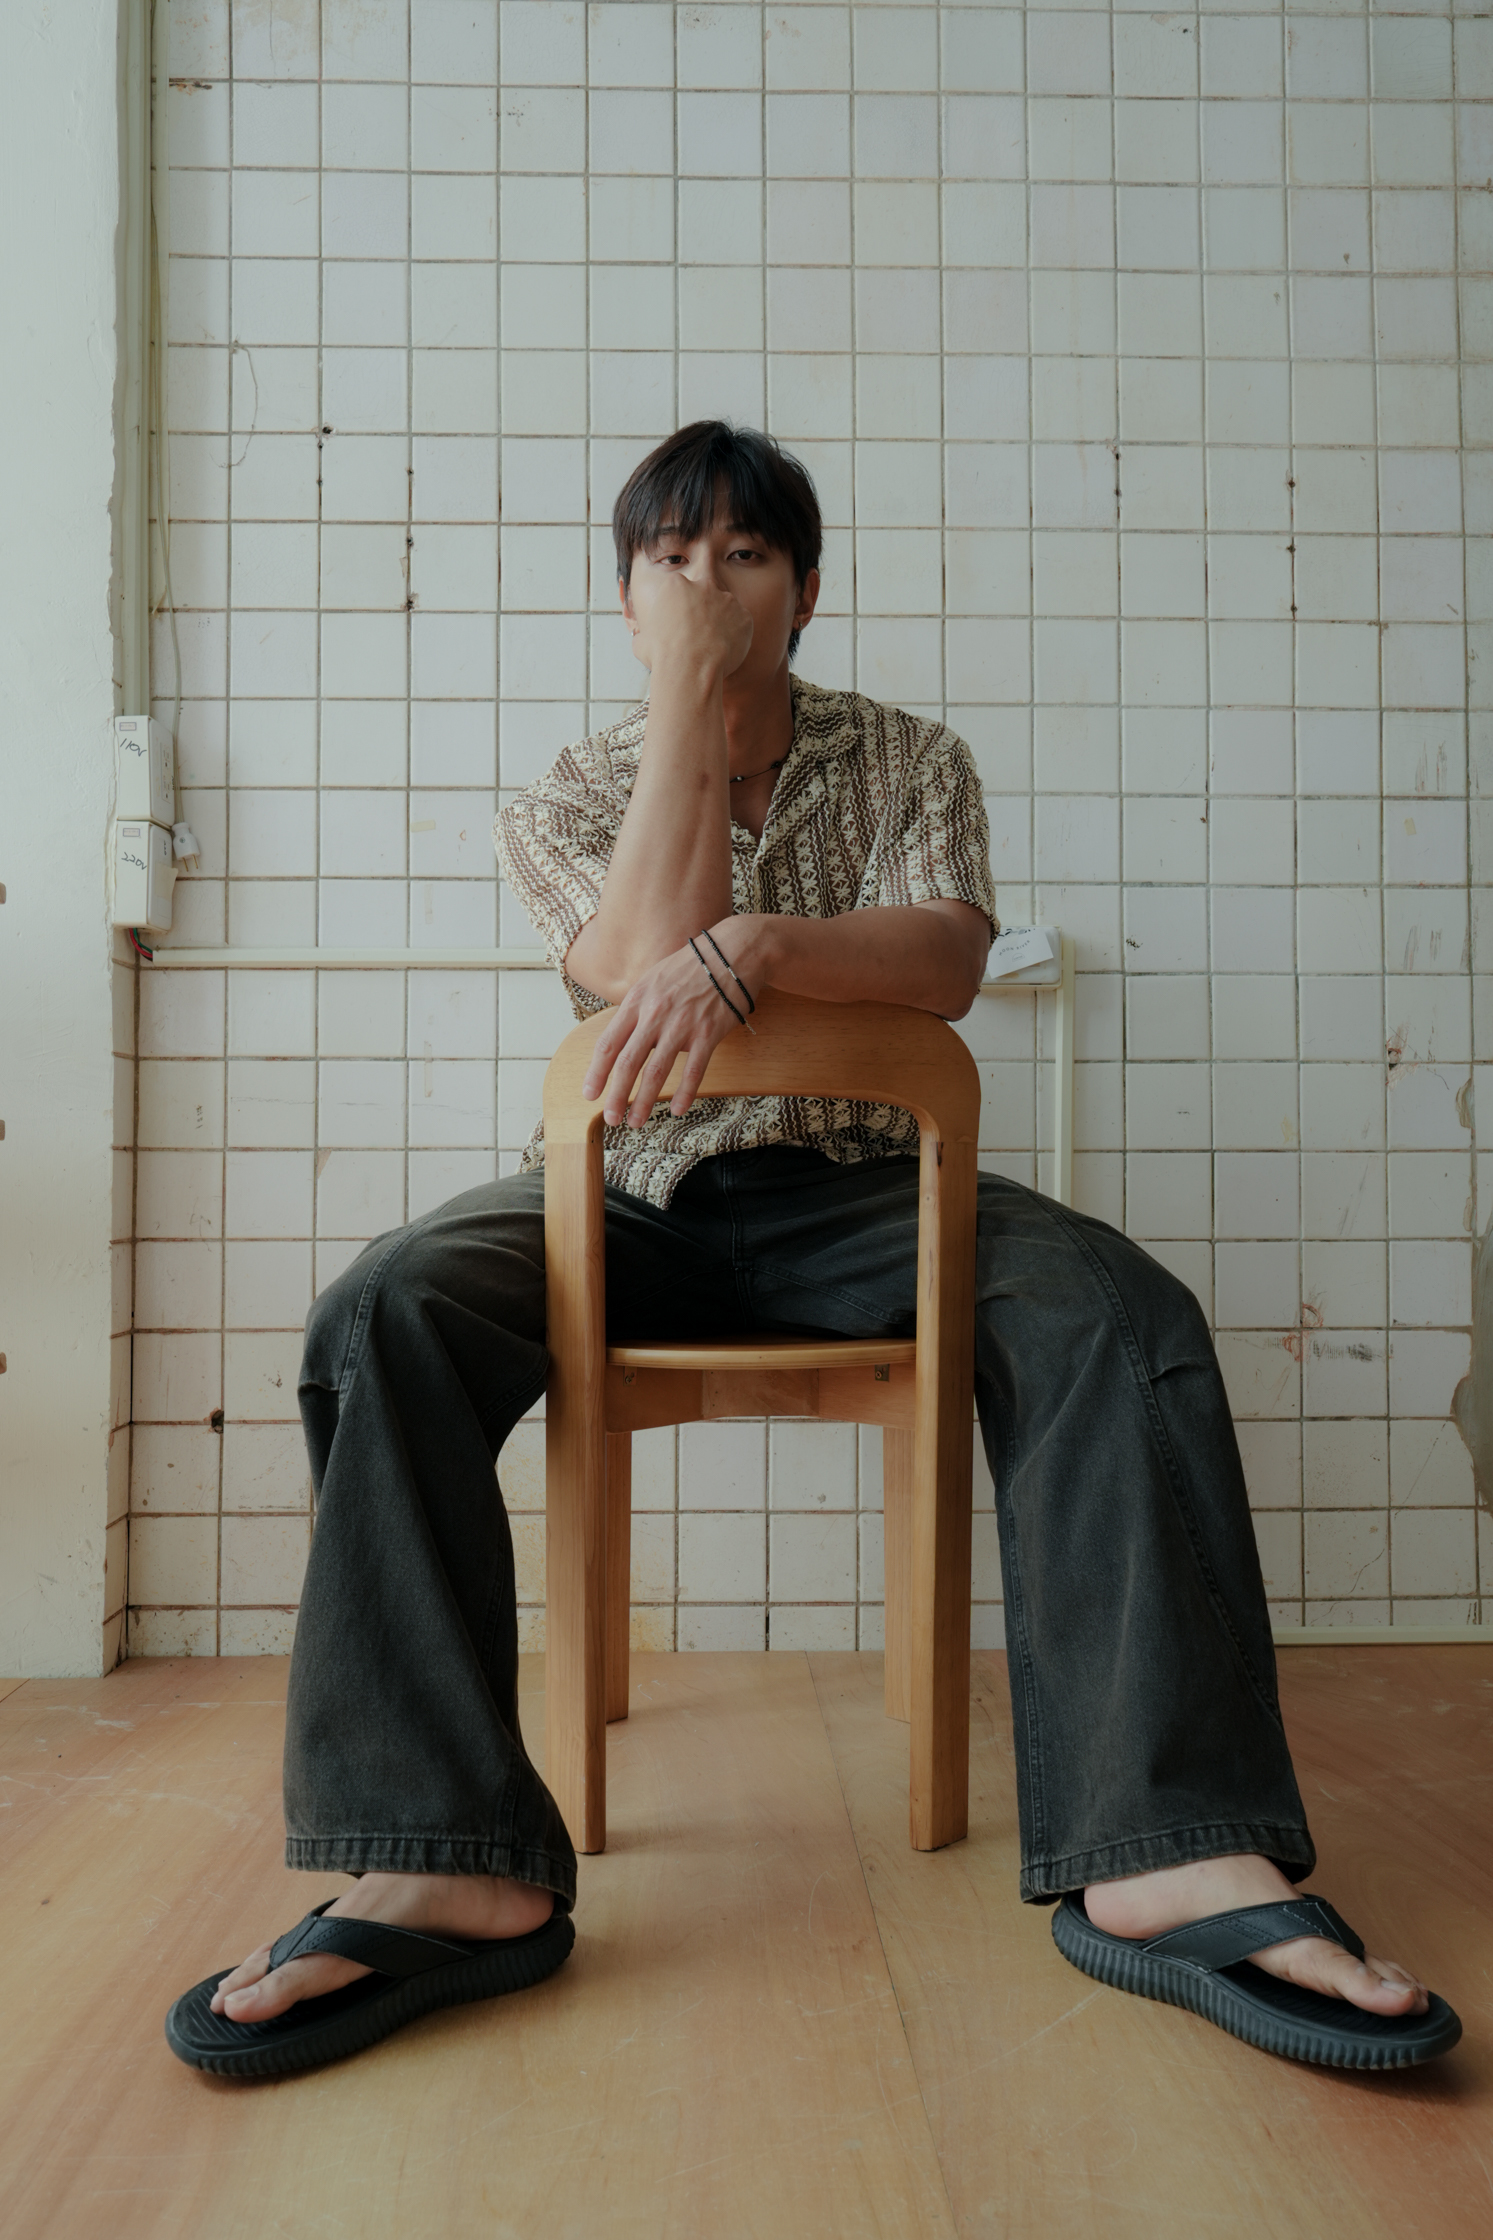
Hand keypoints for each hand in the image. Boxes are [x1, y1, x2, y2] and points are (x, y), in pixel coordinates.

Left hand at [581, 928, 757, 1127]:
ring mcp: (681, 1024)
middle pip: (627, 1063)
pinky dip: (685, 1093)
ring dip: (643, 1101)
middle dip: (615, 1096)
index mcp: (637, 1001)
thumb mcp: (653, 980)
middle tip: (610, 1119)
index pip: (608, 1043)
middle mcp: (654, 1014)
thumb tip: (622, 1037)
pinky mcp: (708, 1033)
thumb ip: (637, 1009)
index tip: (589, 1094)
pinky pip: (694, 1069)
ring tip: (636, 1122)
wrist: (732, 952)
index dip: (596, 1072)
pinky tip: (679, 1109)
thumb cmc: (692, 967)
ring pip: (655, 1072)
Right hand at [626, 565, 753, 683]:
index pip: (681, 587)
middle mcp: (703, 585)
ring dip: (721, 622)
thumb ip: (649, 634)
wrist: (689, 670)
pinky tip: (726, 651)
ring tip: (712, 646)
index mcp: (676, 585)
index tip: (680, 622)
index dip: (681, 606)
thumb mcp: (642, 641)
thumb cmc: (662, 656)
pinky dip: (736, 635)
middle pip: (706, 591)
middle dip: (704, 607)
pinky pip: (742, 624)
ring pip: (726, 607)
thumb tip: (646, 641)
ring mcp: (727, 600)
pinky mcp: (744, 616)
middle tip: (700, 631)